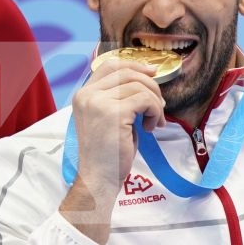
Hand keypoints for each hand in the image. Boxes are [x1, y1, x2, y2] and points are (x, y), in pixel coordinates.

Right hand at [60, 58, 165, 241]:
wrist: (98, 179)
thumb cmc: (107, 154)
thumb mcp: (109, 119)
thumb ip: (119, 98)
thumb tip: (147, 78)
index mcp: (83, 95)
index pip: (109, 66)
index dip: (134, 65)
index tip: (152, 73)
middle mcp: (87, 95)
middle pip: (127, 72)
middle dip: (150, 85)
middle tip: (160, 105)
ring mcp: (98, 102)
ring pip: (139, 86)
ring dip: (155, 103)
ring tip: (155, 122)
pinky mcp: (114, 113)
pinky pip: (145, 100)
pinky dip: (155, 111)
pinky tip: (151, 127)